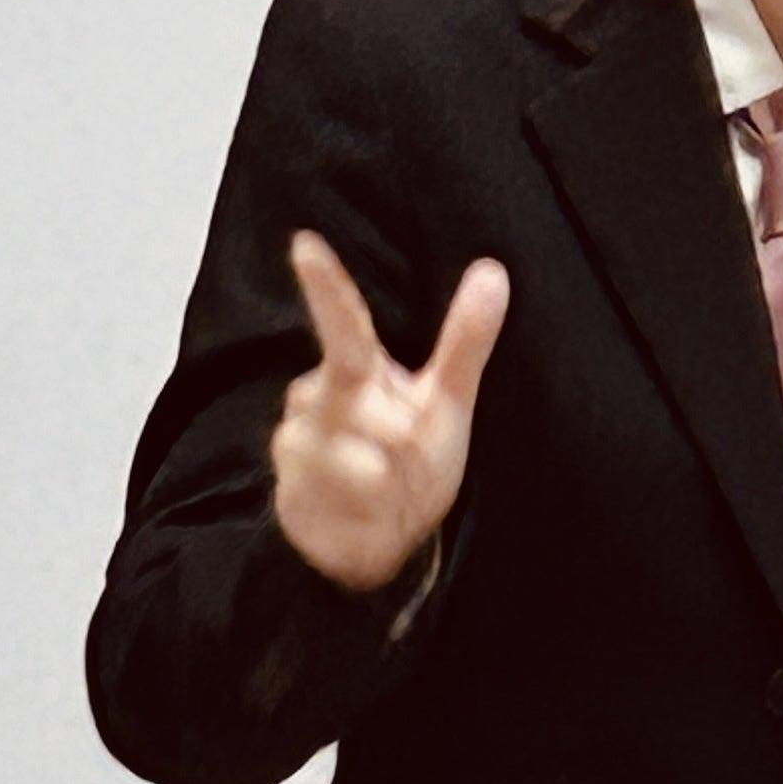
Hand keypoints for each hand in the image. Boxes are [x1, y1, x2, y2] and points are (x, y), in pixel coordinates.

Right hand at [270, 230, 509, 591]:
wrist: (373, 539)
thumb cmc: (411, 459)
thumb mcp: (448, 402)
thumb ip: (466, 341)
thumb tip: (493, 269)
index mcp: (357, 371)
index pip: (344, 322)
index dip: (326, 284)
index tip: (305, 243)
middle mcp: (317, 398)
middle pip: (355, 394)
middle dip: (393, 425)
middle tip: (411, 443)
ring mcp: (296, 444)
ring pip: (358, 454)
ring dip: (391, 476)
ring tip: (396, 486)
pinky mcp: (289, 491)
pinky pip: (346, 495)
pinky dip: (372, 507)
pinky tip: (372, 508)